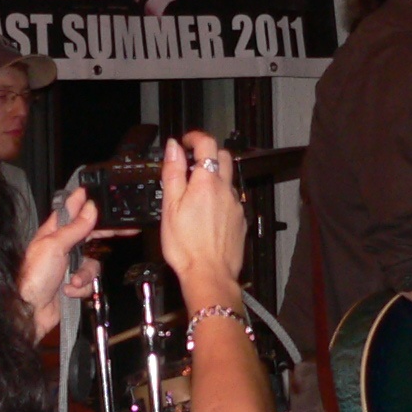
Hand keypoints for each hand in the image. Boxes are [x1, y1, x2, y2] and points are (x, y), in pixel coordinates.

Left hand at [20, 187, 102, 340]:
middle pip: (91, 235)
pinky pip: (89, 281)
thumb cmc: (33, 277)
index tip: (105, 198)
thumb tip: (90, 207)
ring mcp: (68, 265)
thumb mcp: (54, 246)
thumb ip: (74, 227)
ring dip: (85, 274)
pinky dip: (81, 288)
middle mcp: (62, 246)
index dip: (89, 203)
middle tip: (125, 229)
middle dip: (104, 237)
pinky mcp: (73, 282)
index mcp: (54, 231)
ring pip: (93, 262)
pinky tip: (68, 291)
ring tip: (73, 281)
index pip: (74, 210)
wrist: (29, 311)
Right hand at [156, 133, 245, 304]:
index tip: (186, 142)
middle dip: (209, 153)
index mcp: (206, 182)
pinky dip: (221, 198)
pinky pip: (232, 200)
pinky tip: (208, 214)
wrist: (209, 274)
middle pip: (224, 157)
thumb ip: (173, 173)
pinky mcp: (240, 220)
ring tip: (197, 192)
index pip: (207, 144)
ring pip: (229, 179)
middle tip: (191, 162)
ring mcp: (236, 205)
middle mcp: (226, 190)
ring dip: (215, 177)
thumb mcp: (170, 206)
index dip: (196, 137)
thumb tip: (173, 148)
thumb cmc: (186, 246)